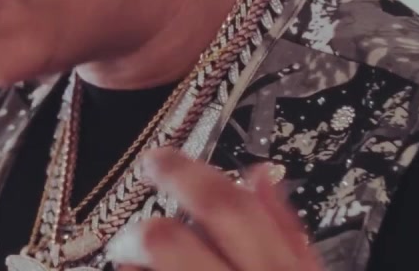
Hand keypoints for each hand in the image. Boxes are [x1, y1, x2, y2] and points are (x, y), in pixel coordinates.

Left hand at [103, 148, 322, 270]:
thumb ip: (286, 229)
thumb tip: (262, 172)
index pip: (225, 207)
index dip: (183, 173)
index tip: (158, 158)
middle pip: (163, 240)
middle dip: (143, 230)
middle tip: (135, 232)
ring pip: (137, 268)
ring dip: (132, 261)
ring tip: (140, 265)